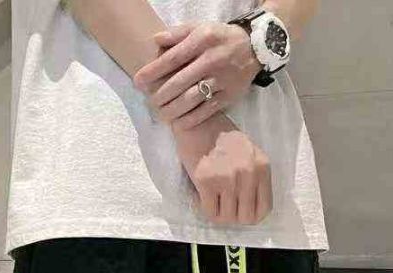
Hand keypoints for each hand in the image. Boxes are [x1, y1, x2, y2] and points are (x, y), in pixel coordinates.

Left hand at [133, 21, 262, 130]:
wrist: (254, 49)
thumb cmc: (219, 39)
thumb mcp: (200, 28)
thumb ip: (177, 33)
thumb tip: (155, 40)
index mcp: (202, 41)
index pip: (172, 58)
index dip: (153, 71)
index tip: (138, 82)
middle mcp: (211, 60)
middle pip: (180, 82)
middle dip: (161, 95)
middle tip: (150, 103)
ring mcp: (221, 80)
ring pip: (192, 99)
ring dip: (173, 110)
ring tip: (161, 115)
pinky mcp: (228, 96)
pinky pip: (207, 111)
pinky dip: (191, 119)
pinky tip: (179, 124)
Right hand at [171, 113, 272, 225]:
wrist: (197, 121)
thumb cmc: (222, 138)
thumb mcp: (250, 154)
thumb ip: (255, 178)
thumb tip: (250, 209)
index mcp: (262, 167)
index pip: (263, 210)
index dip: (250, 216)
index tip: (240, 211)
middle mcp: (248, 174)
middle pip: (244, 218)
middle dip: (233, 216)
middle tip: (223, 206)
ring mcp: (227, 178)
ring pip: (226, 218)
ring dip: (218, 213)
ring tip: (212, 198)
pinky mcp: (207, 181)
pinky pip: (209, 212)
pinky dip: (204, 208)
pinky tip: (201, 195)